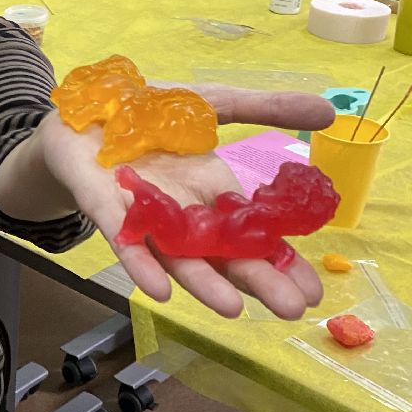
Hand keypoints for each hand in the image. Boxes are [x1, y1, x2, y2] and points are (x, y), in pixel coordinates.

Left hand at [40, 86, 335, 319]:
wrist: (81, 105)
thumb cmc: (147, 112)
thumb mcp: (211, 102)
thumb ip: (263, 109)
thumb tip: (330, 112)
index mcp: (211, 188)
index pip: (253, 232)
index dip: (281, 258)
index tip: (314, 290)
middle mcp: (182, 210)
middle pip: (222, 253)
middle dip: (256, 280)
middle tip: (292, 310)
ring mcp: (144, 213)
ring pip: (177, 256)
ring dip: (202, 283)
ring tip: (232, 309)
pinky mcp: (104, 204)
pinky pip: (125, 239)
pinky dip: (141, 264)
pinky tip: (158, 290)